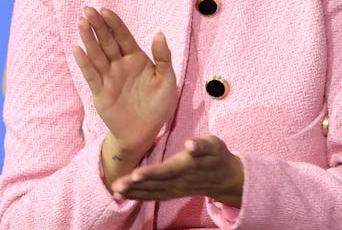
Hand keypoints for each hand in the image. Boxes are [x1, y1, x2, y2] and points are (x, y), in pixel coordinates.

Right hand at [72, 7, 176, 154]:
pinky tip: (77, 48)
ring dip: (88, 38)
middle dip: (97, 25)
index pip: (123, 36)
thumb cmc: (158, 105)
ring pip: (96, 54)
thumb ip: (163, 57)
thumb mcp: (167, 80)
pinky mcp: (100, 91)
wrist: (145, 132)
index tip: (105, 10)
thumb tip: (159, 33)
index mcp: (137, 59)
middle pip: (107, 41)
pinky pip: (91, 74)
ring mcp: (109, 77)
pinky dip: (84, 62)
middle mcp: (120, 64)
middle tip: (87, 9)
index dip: (114, 23)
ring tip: (81, 22)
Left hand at [112, 136, 243, 207]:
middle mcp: (179, 180)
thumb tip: (190, 144)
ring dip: (134, 193)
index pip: (167, 171)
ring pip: (152, 192)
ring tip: (116, 191)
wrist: (224, 177)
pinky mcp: (172, 192)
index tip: (136, 174)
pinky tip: (123, 195)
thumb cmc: (217, 155)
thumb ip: (202, 145)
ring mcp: (175, 189)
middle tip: (117, 185)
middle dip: (135, 185)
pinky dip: (138, 197)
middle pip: (155, 184)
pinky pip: (153, 196)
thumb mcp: (215, 145)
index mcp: (187, 166)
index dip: (152, 173)